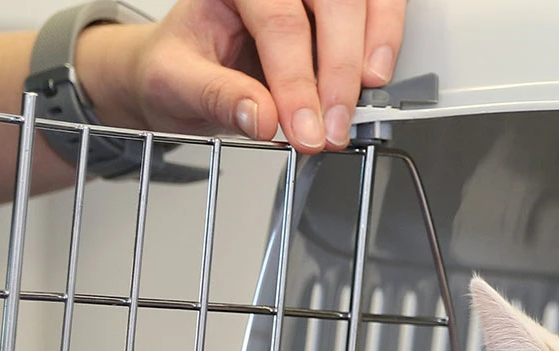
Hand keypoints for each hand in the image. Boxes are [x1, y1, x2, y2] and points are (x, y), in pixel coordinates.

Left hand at [75, 0, 405, 150]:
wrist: (183, 64)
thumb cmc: (178, 62)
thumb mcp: (174, 82)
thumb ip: (217, 97)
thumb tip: (261, 117)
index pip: (277, 20)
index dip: (297, 79)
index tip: (306, 129)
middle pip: (331, 0)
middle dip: (340, 69)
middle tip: (333, 126)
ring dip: (374, 49)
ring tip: (362, 103)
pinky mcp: (334, 6)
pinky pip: (376, 7)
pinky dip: (385, 40)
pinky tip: (376, 75)